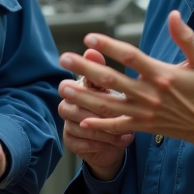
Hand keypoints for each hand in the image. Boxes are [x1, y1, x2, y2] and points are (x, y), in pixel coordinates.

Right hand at [58, 49, 134, 180]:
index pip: (73, 83)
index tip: (94, 80)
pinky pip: (82, 143)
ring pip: (80, 126)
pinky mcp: (72, 142)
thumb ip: (102, 70)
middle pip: (70, 105)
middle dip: (93, 109)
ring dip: (102, 129)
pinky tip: (122, 140)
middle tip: (113, 112)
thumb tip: (92, 49)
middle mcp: (69, 105)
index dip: (81, 81)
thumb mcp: (112, 87)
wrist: (111, 140)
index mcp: (78, 88)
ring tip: (125, 130)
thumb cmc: (113, 106)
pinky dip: (103, 143)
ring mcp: (68, 124)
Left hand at [59, 11, 193, 179]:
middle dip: (84, 68)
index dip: (108, 46)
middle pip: (111, 80)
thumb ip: (185, 37)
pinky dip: (98, 125)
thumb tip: (173, 14)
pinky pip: (117, 126)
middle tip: (64, 58)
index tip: (89, 37)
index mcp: (162, 74)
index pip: (129, 56)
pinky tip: (79, 119)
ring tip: (63, 87)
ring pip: (107, 104)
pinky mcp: (143, 127)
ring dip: (83, 96)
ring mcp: (145, 113)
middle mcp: (150, 94)